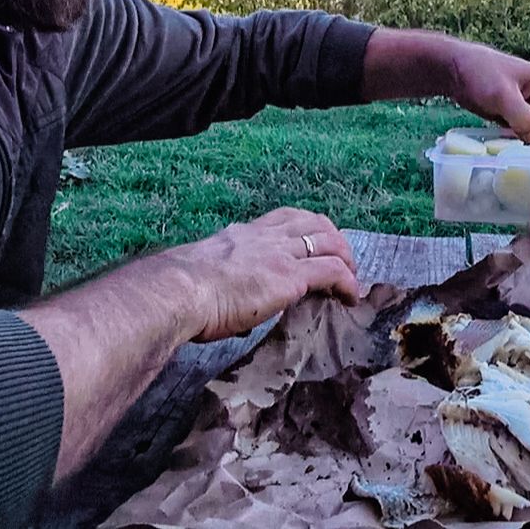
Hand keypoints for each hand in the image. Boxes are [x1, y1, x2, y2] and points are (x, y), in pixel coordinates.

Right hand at [164, 206, 359, 341]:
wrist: (177, 291)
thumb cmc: (178, 291)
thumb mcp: (204, 274)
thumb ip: (224, 282)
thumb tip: (232, 309)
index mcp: (242, 234)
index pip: (284, 219)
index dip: (307, 228)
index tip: (315, 244)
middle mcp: (265, 238)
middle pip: (314, 224)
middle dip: (334, 240)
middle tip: (343, 261)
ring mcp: (280, 255)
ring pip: (330, 243)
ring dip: (347, 260)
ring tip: (352, 280)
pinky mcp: (291, 277)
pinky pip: (332, 272)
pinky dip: (347, 283)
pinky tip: (350, 297)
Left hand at [443, 40, 529, 143]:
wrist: (451, 69)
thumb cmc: (480, 73)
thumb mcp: (504, 95)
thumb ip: (524, 118)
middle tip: (525, 150)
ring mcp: (522, 105)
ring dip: (526, 140)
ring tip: (513, 149)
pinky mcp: (508, 114)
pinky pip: (519, 131)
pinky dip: (514, 139)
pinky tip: (503, 146)